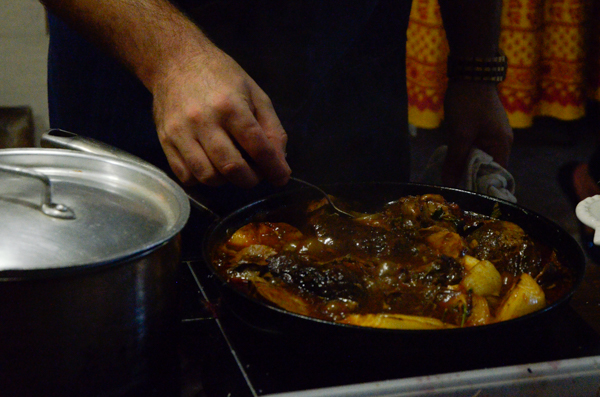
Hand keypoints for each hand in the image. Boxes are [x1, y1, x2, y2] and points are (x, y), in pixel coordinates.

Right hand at [151, 47, 290, 187]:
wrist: (175, 61)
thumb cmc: (221, 76)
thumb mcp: (255, 94)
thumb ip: (272, 128)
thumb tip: (279, 162)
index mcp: (230, 106)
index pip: (257, 146)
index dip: (273, 168)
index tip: (281, 178)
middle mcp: (204, 121)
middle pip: (232, 167)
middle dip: (251, 179)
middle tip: (256, 174)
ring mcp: (180, 133)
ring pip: (207, 176)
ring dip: (226, 181)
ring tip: (233, 169)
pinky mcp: (165, 141)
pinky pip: (185, 176)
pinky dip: (202, 179)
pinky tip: (212, 167)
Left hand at [441, 80, 512, 186]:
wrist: (469, 73)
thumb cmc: (468, 103)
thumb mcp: (460, 133)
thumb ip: (455, 160)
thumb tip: (450, 184)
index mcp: (502, 144)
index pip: (496, 174)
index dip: (482, 186)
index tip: (466, 197)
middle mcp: (500, 142)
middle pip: (486, 168)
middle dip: (471, 177)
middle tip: (453, 190)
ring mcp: (491, 134)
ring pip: (478, 158)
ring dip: (465, 166)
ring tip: (450, 179)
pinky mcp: (481, 129)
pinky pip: (473, 148)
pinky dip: (463, 155)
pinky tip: (451, 161)